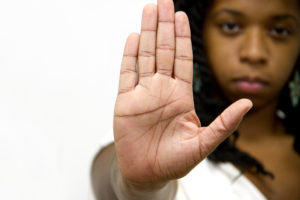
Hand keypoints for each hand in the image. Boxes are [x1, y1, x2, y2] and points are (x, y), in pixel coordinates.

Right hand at [113, 0, 251, 185]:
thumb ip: (224, 124)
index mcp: (180, 96)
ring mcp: (143, 94)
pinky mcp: (125, 101)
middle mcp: (162, 90)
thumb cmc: (174, 162)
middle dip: (163, 26)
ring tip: (149, 11)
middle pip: (163, 51)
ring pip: (144, 56)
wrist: (148, 174)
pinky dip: (129, 56)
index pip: (182, 60)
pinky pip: (127, 74)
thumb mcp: (203, 144)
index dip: (181, 38)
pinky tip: (133, 38)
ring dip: (146, 33)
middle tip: (163, 2)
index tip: (181, 16)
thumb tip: (246, 103)